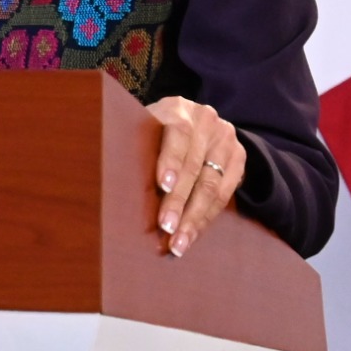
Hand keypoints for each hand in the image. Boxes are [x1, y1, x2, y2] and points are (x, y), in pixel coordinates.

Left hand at [150, 96, 243, 257]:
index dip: (171, 160)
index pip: (178, 133)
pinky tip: (193, 234)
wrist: (193, 123)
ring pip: (212, 185)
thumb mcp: (142, 128)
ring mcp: (225, 139)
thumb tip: (111, 180)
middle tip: (166, 228)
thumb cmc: (152, 132)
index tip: (163, 185)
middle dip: (179, 201)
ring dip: (194, 218)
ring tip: (179, 243)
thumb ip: (136, 146)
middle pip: (194, 165)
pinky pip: (225, 194)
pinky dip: (206, 218)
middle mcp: (206, 120)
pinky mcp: (238, 158)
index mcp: (178, 107)